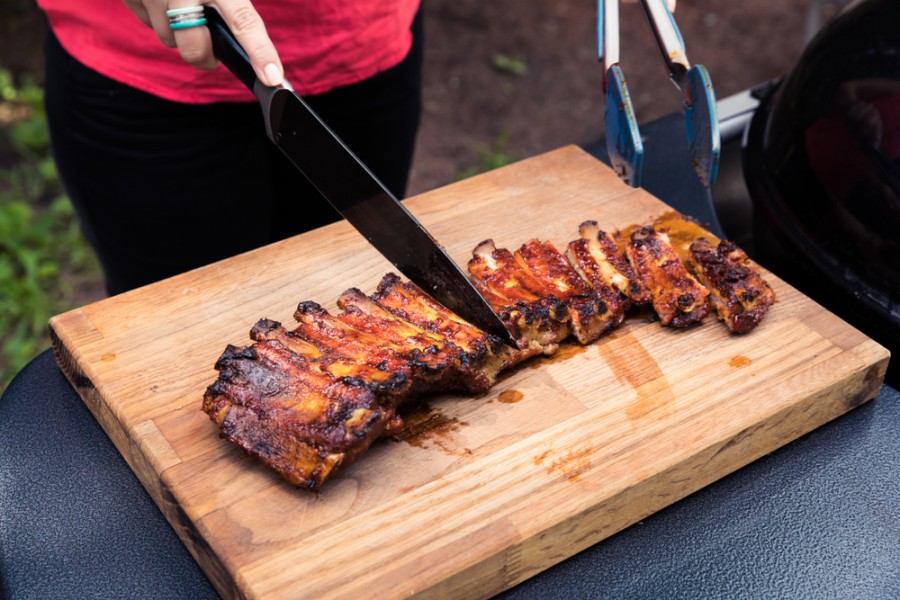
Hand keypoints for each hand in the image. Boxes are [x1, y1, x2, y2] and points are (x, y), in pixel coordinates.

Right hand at [122, 0, 283, 85]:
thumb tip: (250, 31)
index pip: (243, 21)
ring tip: (187, 9)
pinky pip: (148, 23)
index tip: (273, 77)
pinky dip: (159, 18)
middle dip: (207, 57)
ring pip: (169, 39)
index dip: (260, 52)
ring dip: (181, 34)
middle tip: (216, 54)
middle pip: (195, 48)